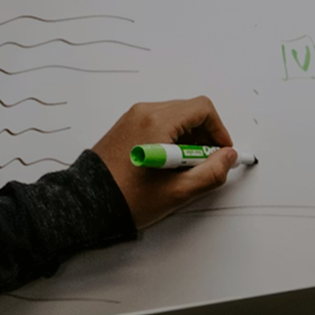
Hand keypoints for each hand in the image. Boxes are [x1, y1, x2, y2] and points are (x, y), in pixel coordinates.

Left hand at [90, 97, 239, 228]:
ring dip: (188, 138)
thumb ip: (211, 173)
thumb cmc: (127, 198)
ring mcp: (133, 118)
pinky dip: (172, 138)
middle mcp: (144, 113)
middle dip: (205, 136)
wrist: (86, 205)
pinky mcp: (126, 127)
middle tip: (204, 164)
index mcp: (157, 122)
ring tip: (183, 168)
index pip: (202, 109)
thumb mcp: (177, 192)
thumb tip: (228, 158)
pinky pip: (159, 123)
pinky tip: (168, 164)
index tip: (222, 153)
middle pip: (189, 111)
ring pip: (175, 117)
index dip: (219, 131)